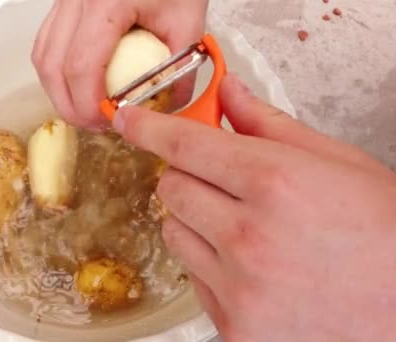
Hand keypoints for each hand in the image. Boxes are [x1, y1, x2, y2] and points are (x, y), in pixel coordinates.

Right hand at [31, 0, 207, 129]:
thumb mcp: (188, 21)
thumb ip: (179, 70)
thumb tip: (165, 109)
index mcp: (107, 2)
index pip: (81, 65)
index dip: (86, 105)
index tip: (106, 123)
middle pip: (51, 65)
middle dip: (68, 105)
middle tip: (94, 124)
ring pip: (42, 55)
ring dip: (58, 89)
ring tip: (85, 108)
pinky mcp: (62, 2)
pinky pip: (46, 42)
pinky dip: (57, 70)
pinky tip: (77, 83)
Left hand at [113, 73, 395, 340]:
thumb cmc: (387, 238)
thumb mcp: (338, 164)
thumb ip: (271, 126)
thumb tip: (229, 95)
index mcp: (275, 184)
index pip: (185, 144)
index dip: (150, 127)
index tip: (130, 120)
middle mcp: (249, 237)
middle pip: (171, 188)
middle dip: (188, 175)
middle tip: (221, 179)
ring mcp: (239, 288)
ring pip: (174, 233)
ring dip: (196, 221)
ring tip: (244, 227)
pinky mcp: (235, 327)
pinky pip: (193, 278)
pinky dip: (210, 264)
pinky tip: (251, 265)